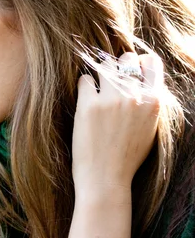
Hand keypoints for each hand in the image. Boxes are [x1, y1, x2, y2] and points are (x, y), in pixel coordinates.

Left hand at [72, 51, 163, 190]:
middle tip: (110, 82)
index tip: (130, 72)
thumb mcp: (149, 129)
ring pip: (105, 64)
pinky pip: (85, 79)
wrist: (106, 179)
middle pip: (126, 59)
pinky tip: (85, 100)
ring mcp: (111, 99)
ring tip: (97, 89)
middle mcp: (134, 96)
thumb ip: (148, 104)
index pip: (151, 62)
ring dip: (100, 73)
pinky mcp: (89, 105)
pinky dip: (85, 87)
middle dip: (118, 67)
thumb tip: (141, 82)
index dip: (139, 63)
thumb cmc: (127, 158)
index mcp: (153, 102)